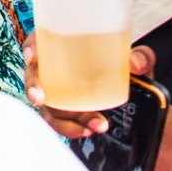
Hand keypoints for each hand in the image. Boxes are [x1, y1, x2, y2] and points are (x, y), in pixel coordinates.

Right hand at [24, 35, 154, 138]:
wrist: (136, 96)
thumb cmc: (127, 69)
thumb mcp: (137, 60)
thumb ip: (141, 56)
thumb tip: (137, 63)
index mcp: (65, 45)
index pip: (40, 40)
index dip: (31, 47)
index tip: (33, 58)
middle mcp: (56, 68)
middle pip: (34, 75)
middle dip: (32, 87)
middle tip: (41, 99)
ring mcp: (58, 92)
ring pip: (46, 104)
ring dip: (59, 118)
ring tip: (89, 126)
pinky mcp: (65, 112)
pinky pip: (58, 122)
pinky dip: (70, 129)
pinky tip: (87, 130)